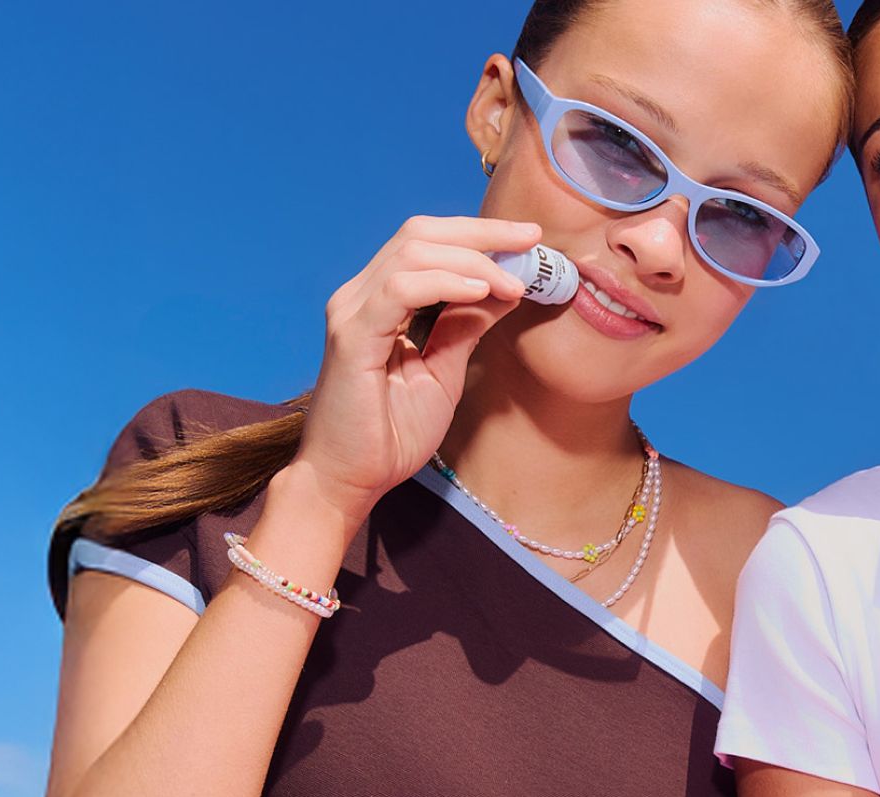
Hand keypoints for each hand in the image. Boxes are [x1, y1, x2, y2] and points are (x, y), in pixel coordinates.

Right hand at [289, 216, 543, 523]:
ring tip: (514, 281)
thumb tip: (501, 292)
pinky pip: (400, 290)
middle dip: (481, 233)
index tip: (528, 240)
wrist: (349, 480)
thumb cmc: (390, 435)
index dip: (478, 236)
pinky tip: (480, 292)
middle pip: (421, 234)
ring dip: (471, 261)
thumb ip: (465, 330)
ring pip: (412, 252)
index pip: (429, 245)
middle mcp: (362, 296)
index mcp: (381, 302)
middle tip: (530, 241)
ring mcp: (353, 312)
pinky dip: (444, 283)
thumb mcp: (444, 373)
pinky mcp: (352, 337)